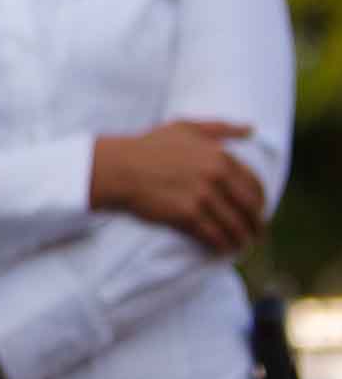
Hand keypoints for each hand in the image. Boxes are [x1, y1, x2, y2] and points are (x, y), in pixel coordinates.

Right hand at [90, 120, 265, 253]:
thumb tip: (251, 128)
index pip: (254, 185)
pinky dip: (222, 246)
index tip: (257, 212)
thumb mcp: (184, 128)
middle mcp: (215, 175)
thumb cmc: (148, 146)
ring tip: (241, 246)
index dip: (260, 202)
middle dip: (255, 224)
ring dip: (241, 239)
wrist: (118, 167)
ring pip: (234, 225)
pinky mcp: (188, 215)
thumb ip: (220, 128)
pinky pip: (215, 235)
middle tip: (255, 234)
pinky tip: (222, 250)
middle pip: (249, 208)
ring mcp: (202, 196)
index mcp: (219, 156)